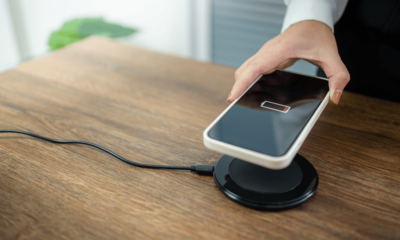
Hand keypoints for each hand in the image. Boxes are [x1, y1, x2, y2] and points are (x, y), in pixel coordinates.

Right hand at [227, 20, 349, 104]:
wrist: (311, 21)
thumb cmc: (318, 35)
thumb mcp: (332, 56)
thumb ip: (338, 76)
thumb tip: (335, 98)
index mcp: (281, 49)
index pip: (256, 67)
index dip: (242, 83)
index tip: (233, 97)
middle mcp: (268, 51)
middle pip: (244, 70)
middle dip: (238, 88)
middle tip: (236, 105)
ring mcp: (264, 54)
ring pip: (245, 70)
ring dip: (241, 85)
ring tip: (242, 101)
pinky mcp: (265, 57)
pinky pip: (251, 70)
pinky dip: (247, 81)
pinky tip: (252, 92)